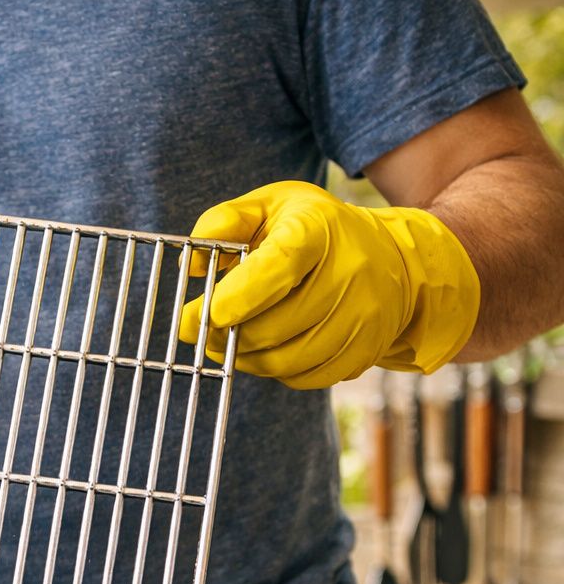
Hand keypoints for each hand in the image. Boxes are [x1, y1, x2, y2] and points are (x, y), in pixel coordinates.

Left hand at [180, 181, 479, 388]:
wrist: (392, 257)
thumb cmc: (315, 231)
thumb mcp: (271, 206)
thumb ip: (225, 222)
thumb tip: (191, 263)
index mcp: (318, 230)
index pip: (277, 268)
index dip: (238, 297)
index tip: (207, 313)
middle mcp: (350, 274)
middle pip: (274, 325)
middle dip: (227, 335)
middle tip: (201, 331)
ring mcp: (363, 317)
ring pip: (286, 359)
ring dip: (246, 357)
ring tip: (231, 340)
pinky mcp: (366, 351)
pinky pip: (305, 377)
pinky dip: (276, 371)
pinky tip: (268, 349)